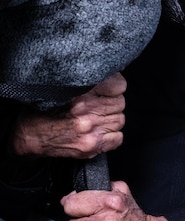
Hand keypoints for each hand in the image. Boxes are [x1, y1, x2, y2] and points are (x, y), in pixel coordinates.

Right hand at [10, 73, 125, 158]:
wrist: (28, 137)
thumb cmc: (44, 111)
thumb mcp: (64, 88)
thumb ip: (88, 82)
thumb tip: (112, 74)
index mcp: (81, 93)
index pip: (118, 85)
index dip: (114, 87)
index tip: (109, 90)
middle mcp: (86, 111)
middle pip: (120, 103)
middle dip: (112, 104)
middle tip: (100, 106)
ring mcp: (90, 130)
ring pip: (120, 120)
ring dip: (111, 119)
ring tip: (97, 119)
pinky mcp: (90, 146)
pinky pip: (118, 138)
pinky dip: (112, 136)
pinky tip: (99, 132)